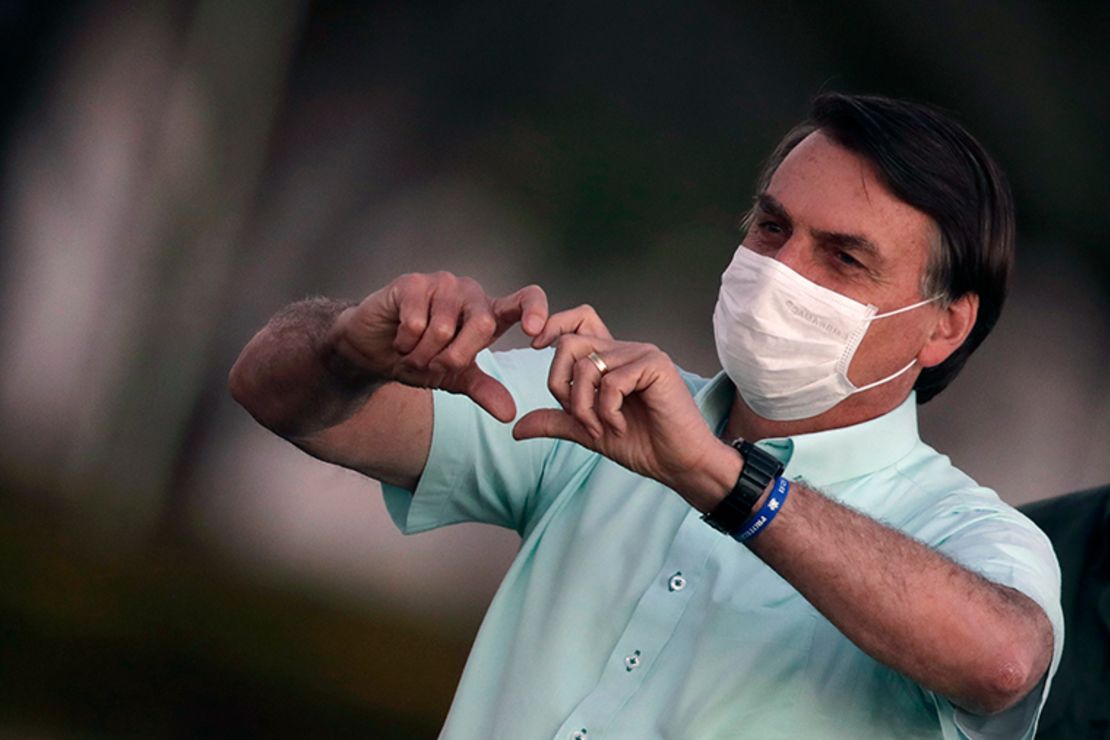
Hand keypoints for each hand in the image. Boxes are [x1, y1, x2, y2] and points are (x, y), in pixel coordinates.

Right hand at [329, 272, 547, 421]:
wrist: (371, 349)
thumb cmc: (418, 356)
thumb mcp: (455, 378)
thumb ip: (484, 390)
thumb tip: (510, 414)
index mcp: (487, 313)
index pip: (525, 299)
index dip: (536, 311)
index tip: (535, 335)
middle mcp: (469, 293)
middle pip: (481, 325)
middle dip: (453, 358)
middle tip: (433, 366)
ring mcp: (441, 284)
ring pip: (444, 328)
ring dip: (423, 354)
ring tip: (413, 355)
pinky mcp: (412, 283)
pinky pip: (416, 323)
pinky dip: (406, 343)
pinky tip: (399, 341)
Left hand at [512, 334, 731, 499]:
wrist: (679, 464)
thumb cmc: (643, 444)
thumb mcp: (589, 431)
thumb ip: (557, 422)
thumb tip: (516, 428)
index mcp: (611, 358)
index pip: (579, 320)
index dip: (553, 324)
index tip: (534, 345)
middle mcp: (625, 350)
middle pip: (569, 343)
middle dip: (561, 385)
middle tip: (579, 418)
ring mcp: (642, 354)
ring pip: (586, 368)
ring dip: (584, 408)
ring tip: (603, 430)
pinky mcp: (655, 366)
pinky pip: (610, 382)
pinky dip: (607, 412)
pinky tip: (620, 427)